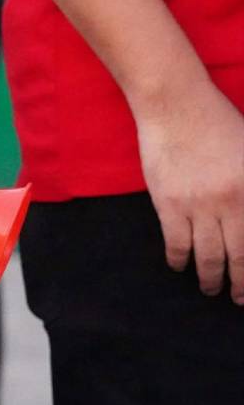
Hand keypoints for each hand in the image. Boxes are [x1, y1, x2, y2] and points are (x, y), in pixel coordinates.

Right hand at [136, 81, 243, 302]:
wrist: (176, 106)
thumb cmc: (219, 124)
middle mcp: (229, 203)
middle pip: (237, 256)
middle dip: (239, 283)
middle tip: (237, 298)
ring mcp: (197, 205)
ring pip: (206, 255)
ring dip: (209, 277)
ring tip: (210, 288)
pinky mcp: (168, 203)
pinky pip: (175, 241)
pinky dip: (178, 258)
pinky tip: (179, 265)